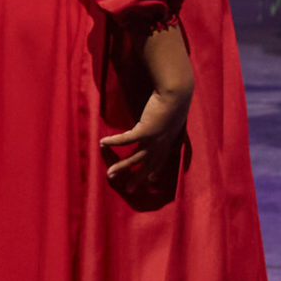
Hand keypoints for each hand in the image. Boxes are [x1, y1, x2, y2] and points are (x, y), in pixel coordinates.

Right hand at [101, 24, 192, 209]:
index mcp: (169, 139)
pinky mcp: (145, 130)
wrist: (177, 91)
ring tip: (109, 175)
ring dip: (122, 167)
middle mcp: (163, 143)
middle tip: (127, 189)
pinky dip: (114, 142)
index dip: (155, 170)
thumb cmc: (175, 98)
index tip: (150, 181)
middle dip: (138, 178)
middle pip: (148, 165)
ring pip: (136, 158)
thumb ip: (168, 116)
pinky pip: (126, 140)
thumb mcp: (174, 111)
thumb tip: (163, 112)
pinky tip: (103, 144)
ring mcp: (154, 139)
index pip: (161, 160)